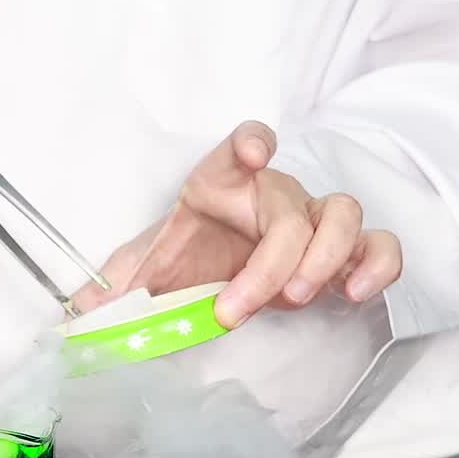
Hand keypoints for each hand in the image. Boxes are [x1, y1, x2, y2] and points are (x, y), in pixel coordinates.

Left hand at [72, 121, 402, 327]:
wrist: (214, 275)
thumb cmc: (186, 260)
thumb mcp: (145, 270)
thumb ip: (115, 286)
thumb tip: (79, 314)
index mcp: (220, 185)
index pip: (237, 147)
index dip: (248, 143)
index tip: (252, 153)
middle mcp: (272, 194)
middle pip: (289, 210)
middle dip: (269, 263)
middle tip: (239, 306)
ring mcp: (313, 219)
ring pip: (343, 216)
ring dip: (325, 259)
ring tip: (300, 296)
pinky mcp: (342, 252)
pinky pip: (378, 245)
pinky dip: (377, 264)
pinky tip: (355, 292)